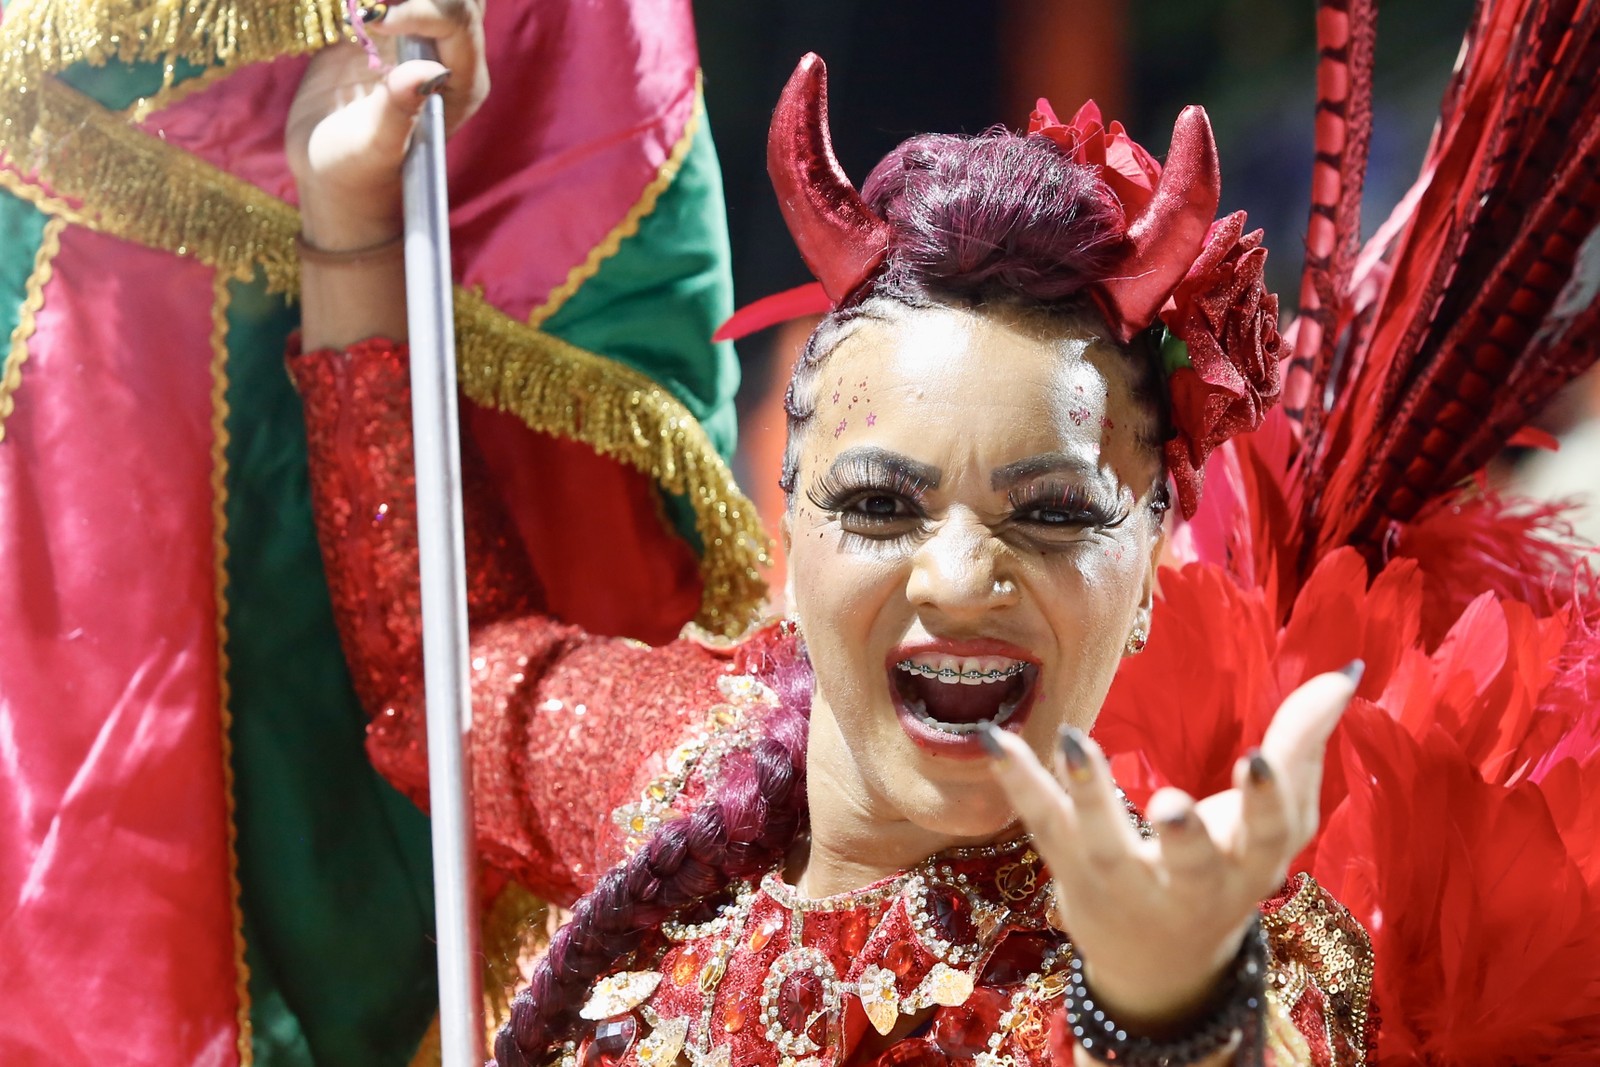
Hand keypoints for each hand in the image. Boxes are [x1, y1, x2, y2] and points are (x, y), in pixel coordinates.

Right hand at [285, 0, 487, 249]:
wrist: (329, 171)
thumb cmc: (358, 172)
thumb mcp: (375, 148)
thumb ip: (399, 111)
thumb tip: (428, 72)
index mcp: (461, 83)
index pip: (458, 19)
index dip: (420, 9)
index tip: (374, 22)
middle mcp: (448, 55)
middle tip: (372, 14)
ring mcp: (418, 38)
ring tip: (363, 11)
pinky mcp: (384, 28)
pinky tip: (350, 8)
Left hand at [984, 664, 1360, 1033]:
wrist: (1160, 961)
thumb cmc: (1227, 867)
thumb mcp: (1276, 822)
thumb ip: (1303, 745)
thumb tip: (1343, 673)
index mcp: (1251, 865)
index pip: (1270, 836)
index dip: (1266, 800)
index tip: (1258, 757)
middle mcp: (1189, 884)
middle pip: (1189, 865)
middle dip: (1185, 838)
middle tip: (1174, 803)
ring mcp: (1124, 882)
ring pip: (1104, 846)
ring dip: (1089, 797)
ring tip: (1076, 743)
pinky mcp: (1071, 870)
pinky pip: (1042, 825)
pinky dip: (1019, 782)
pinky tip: (995, 738)